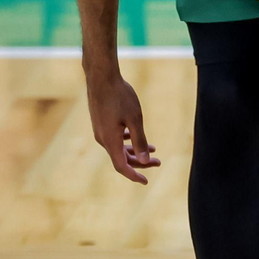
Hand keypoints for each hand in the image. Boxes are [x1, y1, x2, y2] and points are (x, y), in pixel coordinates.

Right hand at [84, 67, 159, 182]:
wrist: (101, 77)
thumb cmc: (120, 96)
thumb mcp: (135, 118)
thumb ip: (140, 140)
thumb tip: (145, 161)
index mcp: (110, 140)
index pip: (122, 166)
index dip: (134, 175)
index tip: (146, 181)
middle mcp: (103, 139)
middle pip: (121, 158)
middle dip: (140, 163)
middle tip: (159, 162)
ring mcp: (100, 131)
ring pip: (118, 148)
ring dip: (135, 151)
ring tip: (153, 149)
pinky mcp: (100, 123)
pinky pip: (114, 139)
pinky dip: (127, 141)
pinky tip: (135, 136)